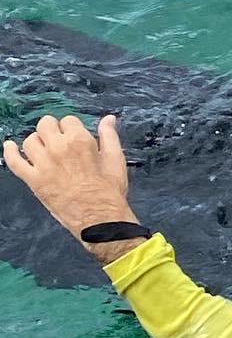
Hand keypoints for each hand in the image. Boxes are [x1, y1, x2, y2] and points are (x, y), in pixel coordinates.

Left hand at [2, 114, 142, 260]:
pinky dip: (9, 152)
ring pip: (29, 141)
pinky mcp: (33, 180)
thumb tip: (108, 119)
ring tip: (44, 149)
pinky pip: (13, 161)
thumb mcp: (115, 160)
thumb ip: (109, 136)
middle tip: (59, 141)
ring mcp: (43, 164)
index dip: (72, 128)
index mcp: (79, 141)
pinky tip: (10, 146)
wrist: (99, 219)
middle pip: (45, 125)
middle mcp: (58, 148)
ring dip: (37, 141)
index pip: (68, 120)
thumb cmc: (109, 191)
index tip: (74, 136)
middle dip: (52, 130)